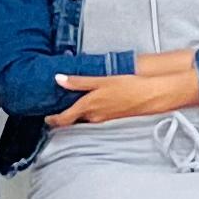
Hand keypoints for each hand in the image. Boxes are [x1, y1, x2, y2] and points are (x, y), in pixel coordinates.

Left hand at [49, 69, 187, 127]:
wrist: (151, 95)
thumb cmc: (128, 86)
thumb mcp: (101, 80)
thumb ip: (78, 81)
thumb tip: (58, 79)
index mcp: (88, 107)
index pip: (64, 119)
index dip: (53, 120)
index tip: (47, 118)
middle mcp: (94, 116)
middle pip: (74, 120)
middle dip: (65, 116)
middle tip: (57, 109)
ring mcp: (104, 118)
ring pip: (85, 118)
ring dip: (78, 114)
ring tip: (73, 105)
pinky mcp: (113, 116)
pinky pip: (96, 116)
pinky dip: (90, 112)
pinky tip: (94, 103)